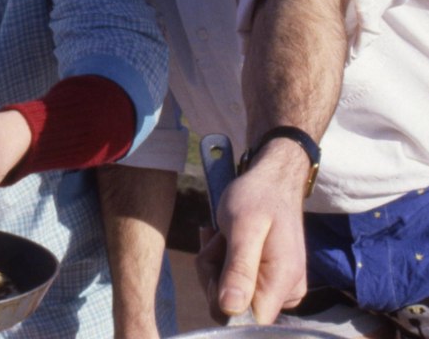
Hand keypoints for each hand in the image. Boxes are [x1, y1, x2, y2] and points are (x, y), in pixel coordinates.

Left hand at [195, 149, 307, 324]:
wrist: (270, 180)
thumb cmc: (257, 197)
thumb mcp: (242, 227)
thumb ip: (239, 269)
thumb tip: (231, 310)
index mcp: (283, 282)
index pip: (249, 321)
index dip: (223, 300)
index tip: (218, 266)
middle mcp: (285, 292)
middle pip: (233, 309)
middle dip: (213, 274)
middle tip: (217, 241)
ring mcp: (276, 287)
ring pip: (227, 295)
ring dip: (214, 264)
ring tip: (221, 236)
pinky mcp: (265, 280)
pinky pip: (232, 284)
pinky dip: (219, 262)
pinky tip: (221, 240)